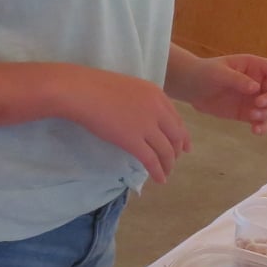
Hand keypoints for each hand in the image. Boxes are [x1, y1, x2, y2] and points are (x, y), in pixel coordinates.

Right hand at [64, 68, 190, 182]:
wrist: (80, 91)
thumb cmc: (96, 87)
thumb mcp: (129, 88)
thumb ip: (142, 102)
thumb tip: (145, 118)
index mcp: (157, 95)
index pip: (177, 119)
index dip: (183, 136)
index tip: (185, 147)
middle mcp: (157, 109)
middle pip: (176, 136)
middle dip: (177, 152)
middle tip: (174, 162)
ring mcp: (146, 125)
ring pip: (166, 151)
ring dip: (168, 165)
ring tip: (166, 173)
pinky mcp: (133, 140)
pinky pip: (152, 160)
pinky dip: (158, 172)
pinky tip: (160, 180)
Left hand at [180, 54, 266, 134]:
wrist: (191, 87)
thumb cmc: (205, 72)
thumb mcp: (219, 73)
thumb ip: (237, 79)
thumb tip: (255, 88)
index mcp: (255, 67)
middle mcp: (259, 83)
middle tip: (258, 105)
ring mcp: (254, 99)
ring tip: (252, 117)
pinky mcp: (247, 113)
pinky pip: (262, 121)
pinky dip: (263, 127)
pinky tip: (255, 130)